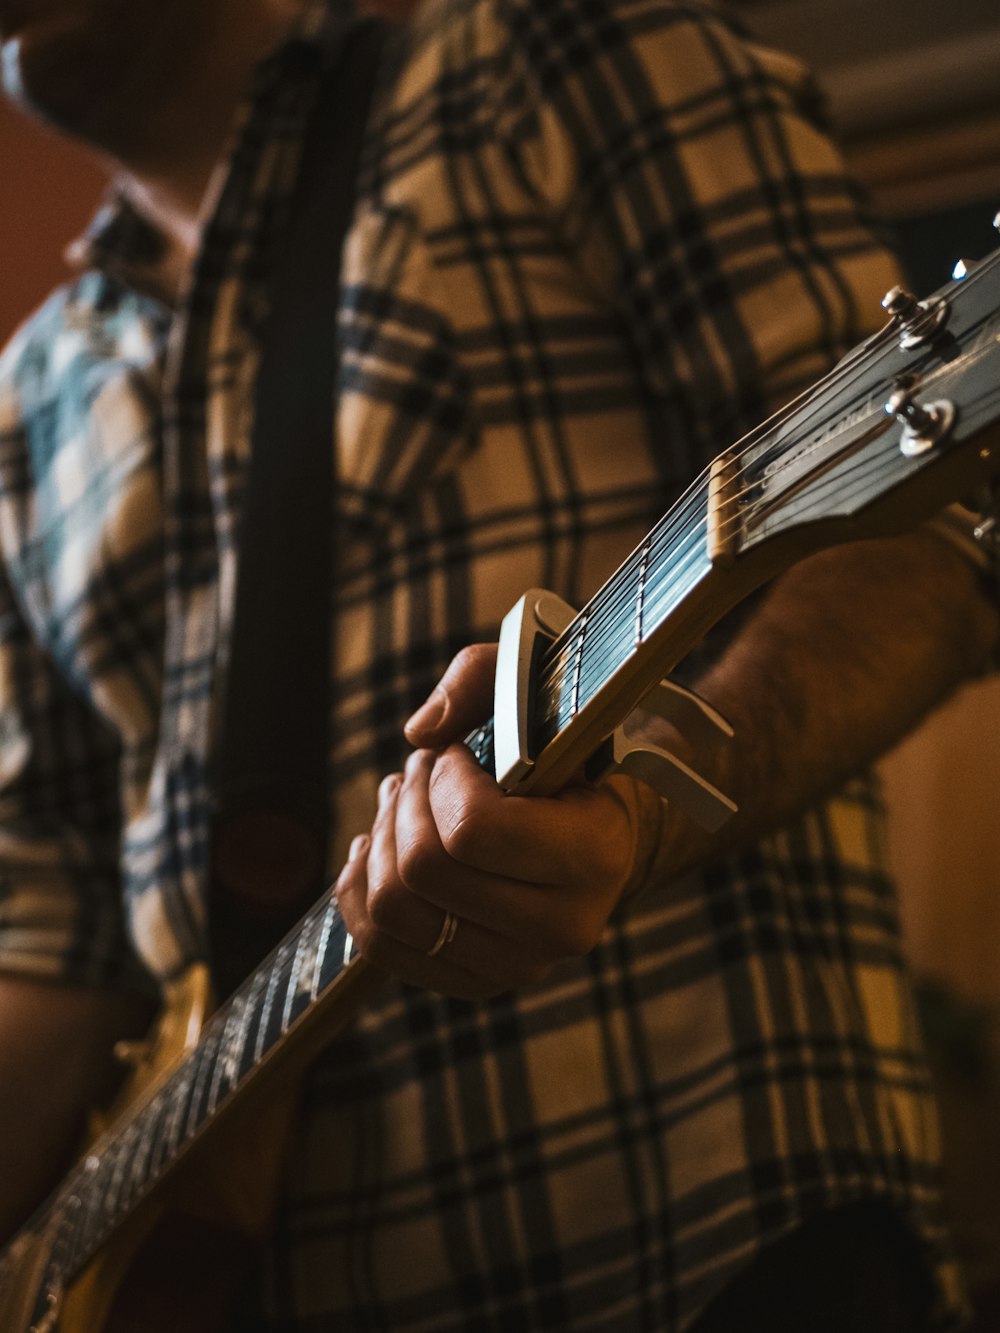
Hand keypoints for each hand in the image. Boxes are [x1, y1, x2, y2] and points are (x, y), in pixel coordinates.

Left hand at [334, 646, 659, 998]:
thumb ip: (480, 679)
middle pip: (424, 869)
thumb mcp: (535, 688)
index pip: (474, 829)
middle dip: (406, 801)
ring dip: (382, 839)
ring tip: (401, 801)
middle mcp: (565, 925)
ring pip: (392, 908)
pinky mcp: (477, 984)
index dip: (444, 779)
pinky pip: (379, 946)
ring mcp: (520, 966)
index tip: (457, 754)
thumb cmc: (560, 749)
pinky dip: (362, 889)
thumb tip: (420, 730)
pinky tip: (382, 846)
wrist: (594, 825)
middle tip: (420, 770)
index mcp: (596, 853)